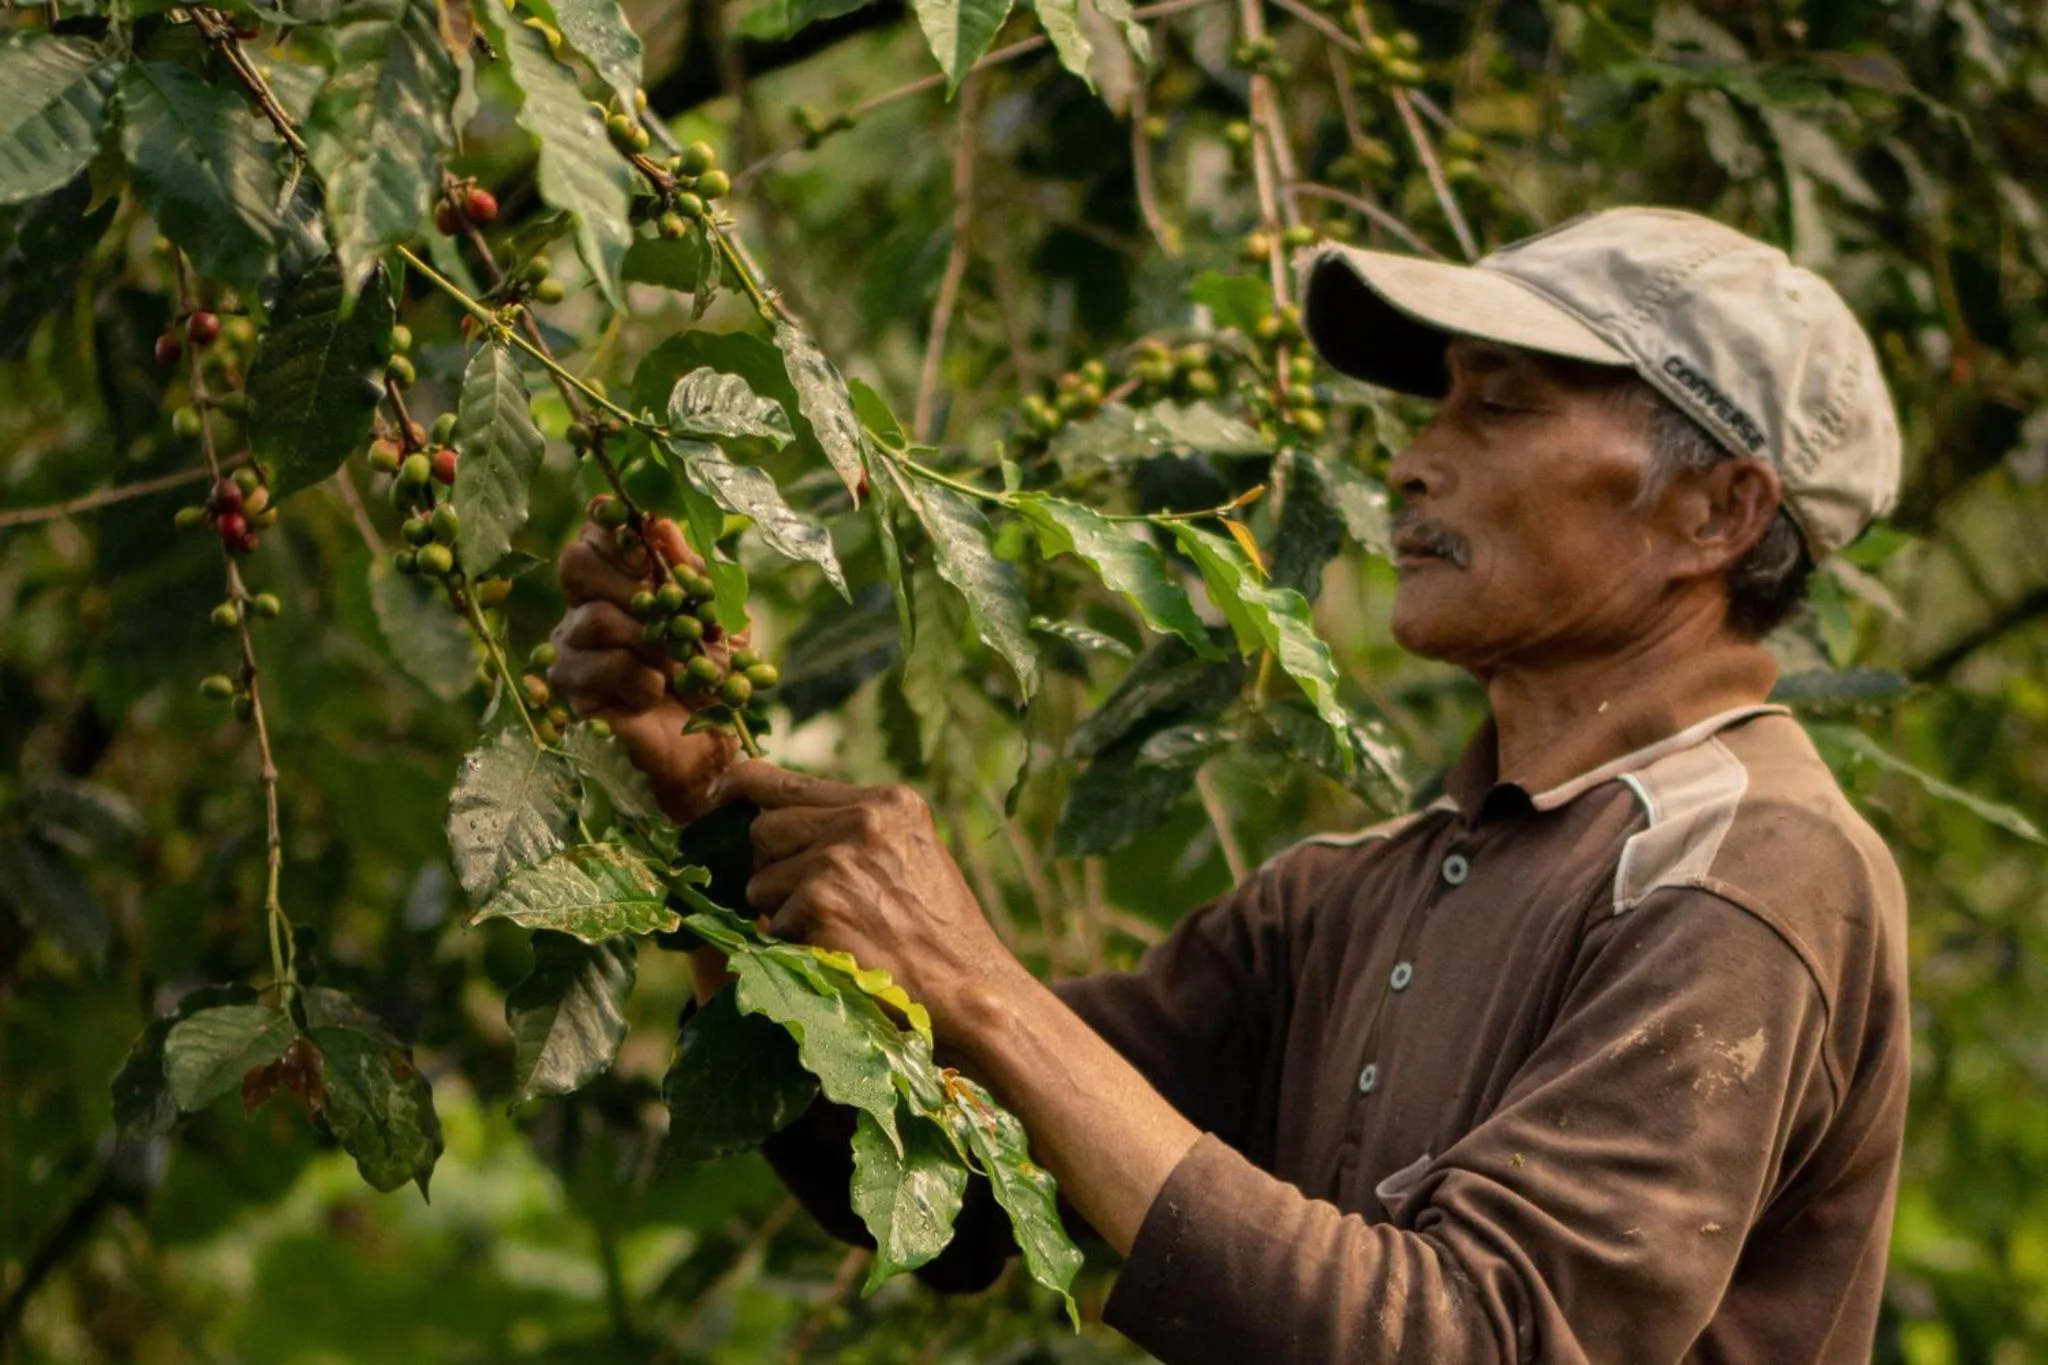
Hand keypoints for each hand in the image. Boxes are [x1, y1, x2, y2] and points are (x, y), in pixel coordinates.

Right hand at [548, 510, 742, 824]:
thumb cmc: (713, 675)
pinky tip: (654, 692)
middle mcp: (585, 605)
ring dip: (649, 642)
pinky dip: (640, 679)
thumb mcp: (718, 618)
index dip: (617, 527)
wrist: (707, 744)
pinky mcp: (569, 688)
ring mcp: (571, 646)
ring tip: (672, 666)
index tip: (649, 544)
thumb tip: (661, 525)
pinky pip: (599, 666)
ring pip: (593, 618)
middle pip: (576, 563)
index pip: (598, 532)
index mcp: (620, 579)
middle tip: (665, 612)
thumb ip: (693, 571)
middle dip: (632, 586)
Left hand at [723, 762, 1027, 1042]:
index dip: (740, 786)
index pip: (788, 780)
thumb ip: (858, 828)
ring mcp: (837, 860)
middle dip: (772, 867)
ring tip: (835, 931)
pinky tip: (836, 953)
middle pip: (764, 829)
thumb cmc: (941, 933)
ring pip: (759, 880)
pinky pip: (770, 924)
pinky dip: (792, 946)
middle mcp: (862, 819)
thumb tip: (775, 817)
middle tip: (811, 902)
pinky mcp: (817, 904)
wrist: (969, 990)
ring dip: (780, 912)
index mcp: (889, 801)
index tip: (716, 795)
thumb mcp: (911, 855)